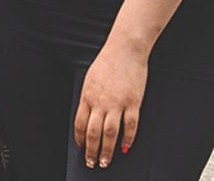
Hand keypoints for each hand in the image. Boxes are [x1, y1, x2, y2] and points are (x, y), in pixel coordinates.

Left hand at [74, 43, 146, 168]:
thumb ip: (89, 98)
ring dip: (108, 150)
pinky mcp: (133, 103)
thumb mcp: (90, 79)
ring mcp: (117, 103)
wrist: (124, 49)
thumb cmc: (107, 63)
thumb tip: (88, 117)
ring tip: (106, 162)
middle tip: (92, 163)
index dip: (79, 138)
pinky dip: (128, 139)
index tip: (80, 148)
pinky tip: (125, 147)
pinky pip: (130, 126)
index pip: (80, 122)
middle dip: (92, 150)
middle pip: (94, 132)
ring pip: (110, 133)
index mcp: (87, 95)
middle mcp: (100, 101)